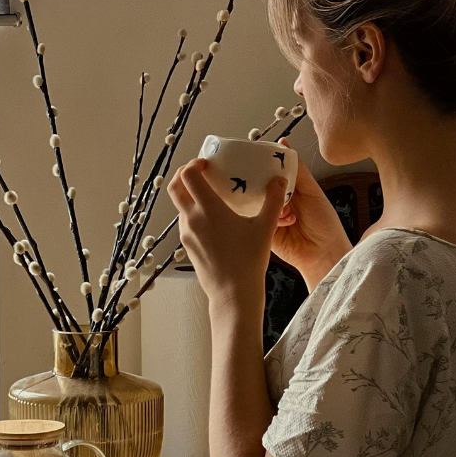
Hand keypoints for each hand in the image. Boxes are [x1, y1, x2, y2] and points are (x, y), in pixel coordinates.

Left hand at [168, 158, 286, 312]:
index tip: (207, 163)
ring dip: (189, 194)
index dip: (194, 163)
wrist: (233, 293)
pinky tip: (212, 218)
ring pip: (179, 205)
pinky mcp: (187, 246)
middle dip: (184, 174)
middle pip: (175, 186)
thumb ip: (273, 200)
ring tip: (210, 195)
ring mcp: (186, 233)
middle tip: (201, 172)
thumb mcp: (265, 227)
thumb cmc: (248, 261)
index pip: (188, 175)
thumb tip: (280, 180)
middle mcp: (192, 219)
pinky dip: (193, 213)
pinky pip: (185, 222)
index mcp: (208, 209)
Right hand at [271, 139, 351, 289]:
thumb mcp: (312, 190)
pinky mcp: (262, 231)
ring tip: (286, 207)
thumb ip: (298, 169)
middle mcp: (275, 201)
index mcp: (287, 189)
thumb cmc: (324, 223)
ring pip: (256, 201)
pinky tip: (285, 220)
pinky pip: (257, 219)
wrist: (324, 253)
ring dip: (269, 202)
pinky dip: (270, 217)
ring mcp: (267, 216)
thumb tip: (284, 143)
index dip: (262, 164)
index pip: (269, 171)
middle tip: (261, 179)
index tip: (254, 156)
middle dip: (259, 182)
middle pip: (258, 185)